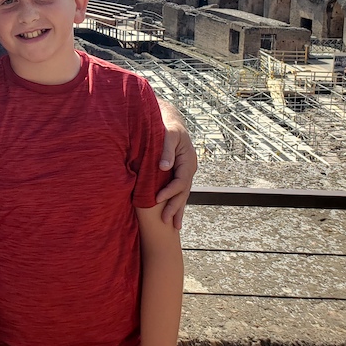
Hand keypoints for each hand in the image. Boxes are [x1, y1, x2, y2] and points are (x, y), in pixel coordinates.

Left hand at [155, 101, 197, 228]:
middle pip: (183, 192)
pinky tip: (174, 213)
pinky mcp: (180, 172)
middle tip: (166, 222)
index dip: (169, 191)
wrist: (171, 119)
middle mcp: (189, 168)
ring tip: (174, 226)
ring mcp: (186, 171)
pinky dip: (177, 202)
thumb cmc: (168, 125)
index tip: (156, 199)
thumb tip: (164, 167)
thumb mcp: (168, 133)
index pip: (180, 181)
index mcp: (188, 160)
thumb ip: (166, 150)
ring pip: (183, 194)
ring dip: (178, 209)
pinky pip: (179, 190)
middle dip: (175, 207)